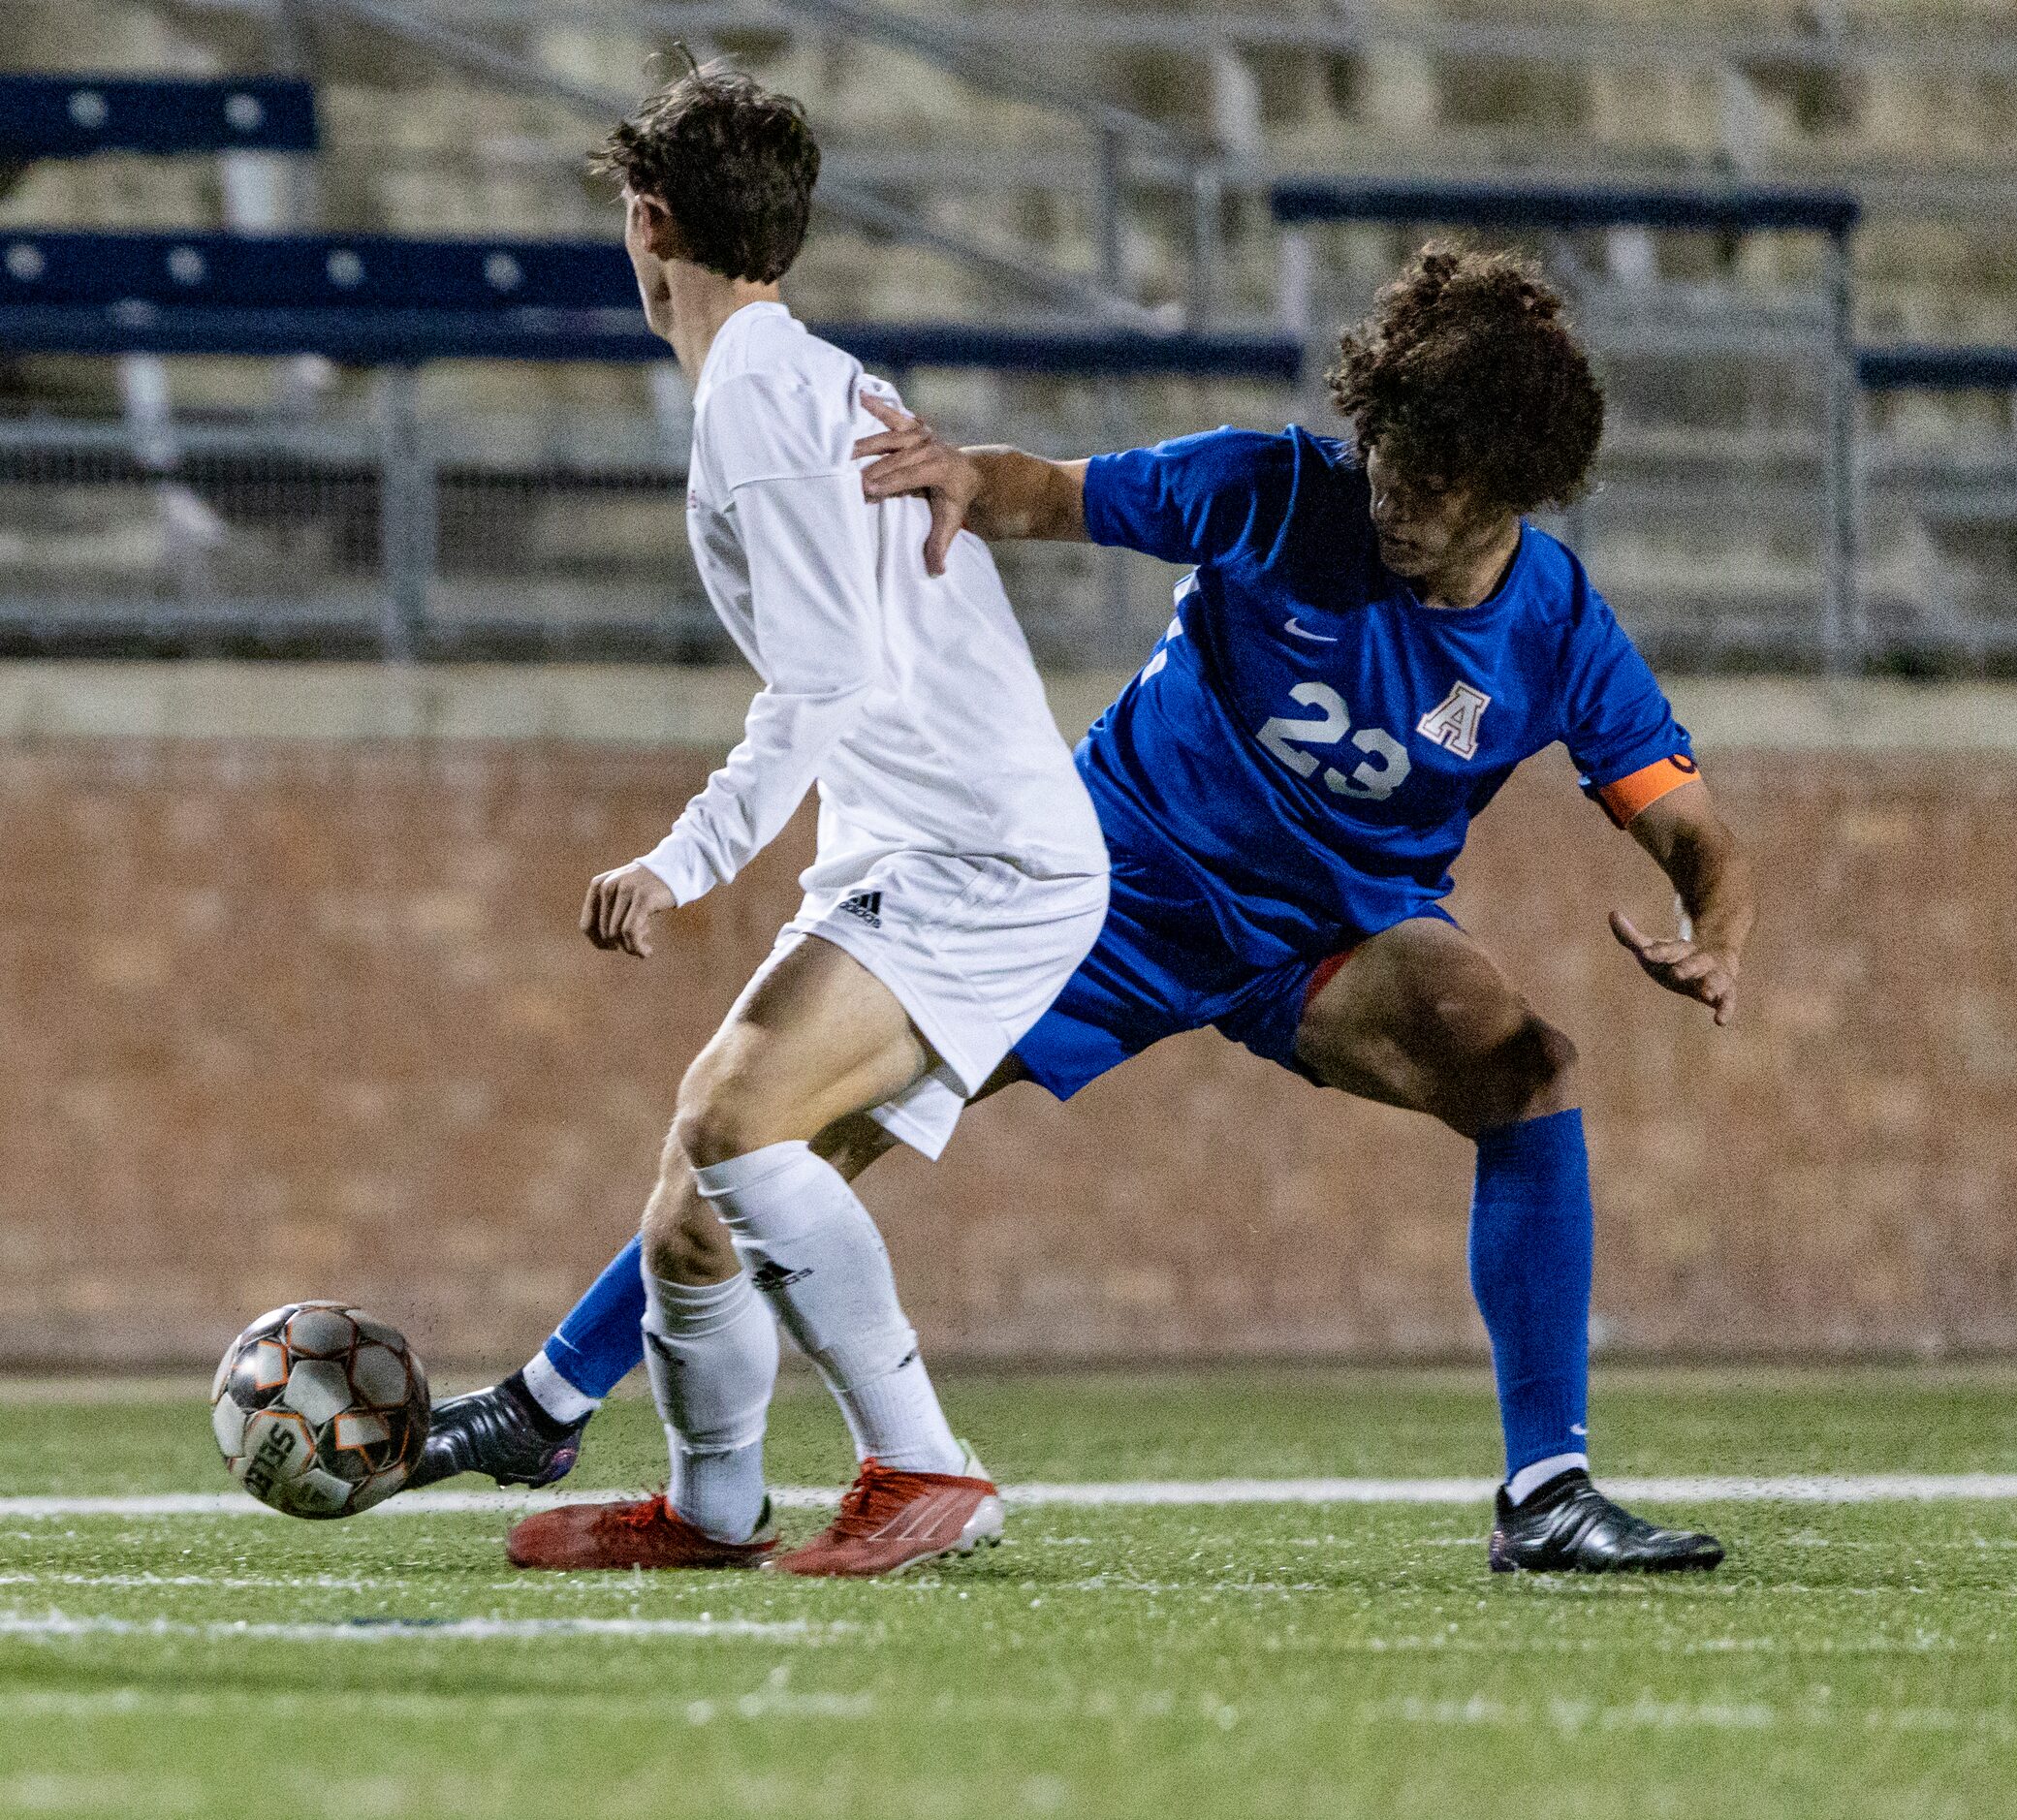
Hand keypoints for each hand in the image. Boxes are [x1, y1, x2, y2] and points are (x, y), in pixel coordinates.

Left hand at [580, 861, 674, 957]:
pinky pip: (632, 931)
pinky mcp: (643, 898)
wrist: (676, 869)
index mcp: (598, 885)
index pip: (586, 926)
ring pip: (617, 934)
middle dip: (619, 946)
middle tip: (636, 947)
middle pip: (604, 933)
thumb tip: (600, 944)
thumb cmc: (648, 888)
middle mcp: (608, 886)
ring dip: (630, 948)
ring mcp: (626, 891)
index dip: (598, 943)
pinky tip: (647, 952)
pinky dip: (637, 947)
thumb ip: (607, 912)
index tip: (615, 949)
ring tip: (643, 950)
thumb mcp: (622, 894)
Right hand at [854, 394, 979, 576]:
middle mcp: (930, 446)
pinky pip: (892, 415)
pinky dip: (877, 405)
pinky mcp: (912, 426)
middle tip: (848, 480)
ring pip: (889, 437)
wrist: (970, 471)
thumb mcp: (951, 521)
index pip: (910, 475)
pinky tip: (858, 395)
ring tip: (841, 451)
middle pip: (895, 458)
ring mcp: (921, 434)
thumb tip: (937, 571)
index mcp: (940, 468)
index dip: (889, 483)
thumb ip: (940, 543)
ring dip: (865, 444)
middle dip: (871, 469)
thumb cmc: (955, 498)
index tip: (868, 492)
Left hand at [1609, 910, 1738, 1025]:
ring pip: (1715, 979)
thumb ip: (1630, 936)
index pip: (1669, 950)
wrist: (1714, 957)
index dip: (1659, 951)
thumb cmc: (1674, 957)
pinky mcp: (1725, 992)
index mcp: (1680, 950)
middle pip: (1695, 963)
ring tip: (1707, 993)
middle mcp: (1699, 961)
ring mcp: (1714, 976)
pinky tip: (1720, 1021)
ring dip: (1712, 985)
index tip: (1645, 953)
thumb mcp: (1652, 948)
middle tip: (1678, 973)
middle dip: (1687, 967)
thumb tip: (1612, 913)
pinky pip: (1728, 1000)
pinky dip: (1726, 1009)